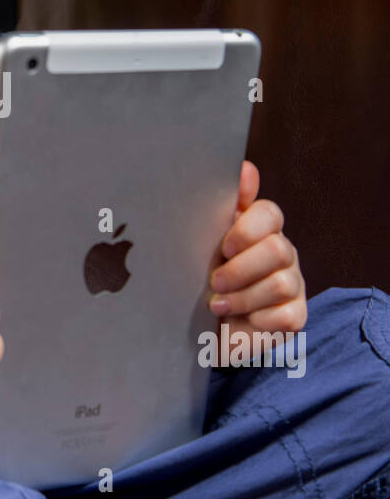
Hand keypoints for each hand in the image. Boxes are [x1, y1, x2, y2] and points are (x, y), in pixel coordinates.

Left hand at [207, 160, 306, 339]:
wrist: (203, 330)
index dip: (248, 230)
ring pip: (280, 284)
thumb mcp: (204, 242)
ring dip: (242, 298)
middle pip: (278, 249)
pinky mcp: (295, 317)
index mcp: (260, 231)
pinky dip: (257, 321)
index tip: (225, 246)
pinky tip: (242, 321)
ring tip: (218, 304)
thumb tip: (245, 168)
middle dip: (241, 269)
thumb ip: (223, 207)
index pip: (270, 214)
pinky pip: (285, 316)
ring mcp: (293, 285)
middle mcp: (282, 253)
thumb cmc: (204, 279)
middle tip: (215, 281)